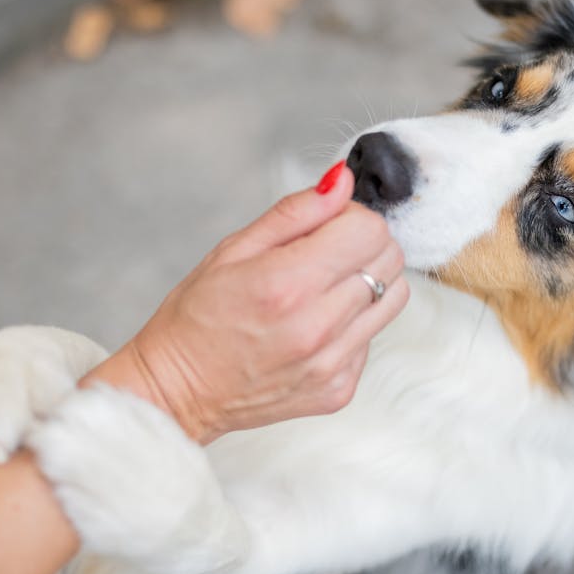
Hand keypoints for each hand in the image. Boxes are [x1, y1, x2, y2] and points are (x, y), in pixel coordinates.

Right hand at [84, 162, 408, 442]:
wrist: (179, 391)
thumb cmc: (197, 317)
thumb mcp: (234, 249)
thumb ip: (296, 212)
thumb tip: (342, 181)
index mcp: (289, 283)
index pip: (370, 229)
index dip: (352, 216)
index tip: (328, 225)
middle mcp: (317, 326)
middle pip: (390, 260)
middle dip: (364, 244)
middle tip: (325, 253)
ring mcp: (332, 363)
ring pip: (394, 298)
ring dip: (367, 282)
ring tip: (324, 288)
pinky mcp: (339, 389)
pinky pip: (372, 337)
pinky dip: (354, 323)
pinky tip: (314, 325)